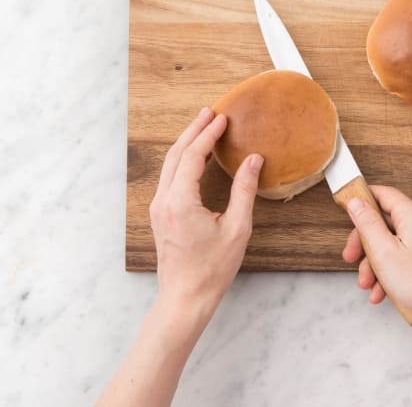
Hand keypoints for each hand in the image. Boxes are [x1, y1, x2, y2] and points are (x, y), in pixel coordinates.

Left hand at [149, 107, 263, 321]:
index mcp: (180, 202)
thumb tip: (253, 161)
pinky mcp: (159, 215)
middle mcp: (163, 201)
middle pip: (175, 154)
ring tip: (202, 127)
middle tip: (210, 113)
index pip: (192, 156)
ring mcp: (158, 208)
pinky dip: (181, 160)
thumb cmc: (212, 268)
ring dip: (186, 143)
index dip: (208, 135)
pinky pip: (168, 177)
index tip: (222, 119)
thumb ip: (244, 190)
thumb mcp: (237, 228)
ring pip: (169, 165)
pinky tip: (193, 156)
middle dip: (193, 131)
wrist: (186, 297)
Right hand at [341, 185, 411, 323]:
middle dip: (365, 244)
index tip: (347, 212)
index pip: (382, 194)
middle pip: (385, 223)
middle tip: (352, 259)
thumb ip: (367, 223)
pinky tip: (383, 291)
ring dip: (376, 263)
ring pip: (394, 243)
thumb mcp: (383, 251)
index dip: (362, 201)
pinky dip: (392, 270)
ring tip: (369, 286)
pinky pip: (406, 255)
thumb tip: (357, 201)